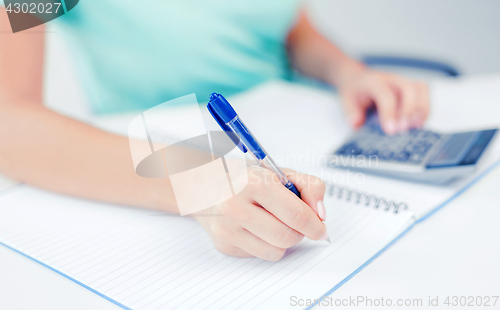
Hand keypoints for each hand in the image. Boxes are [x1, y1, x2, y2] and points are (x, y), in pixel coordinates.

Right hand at [194, 166, 327, 260]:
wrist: (202, 185)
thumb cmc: (245, 178)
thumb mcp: (277, 171)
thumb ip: (309, 185)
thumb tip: (320, 214)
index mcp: (253, 182)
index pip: (296, 215)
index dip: (315, 225)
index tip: (320, 228)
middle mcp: (235, 206)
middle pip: (287, 237)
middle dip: (299, 233)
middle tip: (296, 222)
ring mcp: (227, 228)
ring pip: (275, 252)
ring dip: (283, 241)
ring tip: (274, 222)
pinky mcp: (223, 245)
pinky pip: (259, 255)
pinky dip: (265, 244)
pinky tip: (255, 227)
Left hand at [336, 66, 428, 133]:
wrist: (358, 78)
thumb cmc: (354, 91)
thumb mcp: (346, 100)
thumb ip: (350, 112)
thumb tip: (356, 123)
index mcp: (374, 82)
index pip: (385, 95)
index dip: (389, 113)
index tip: (390, 131)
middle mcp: (391, 79)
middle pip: (408, 89)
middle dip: (408, 111)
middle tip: (402, 129)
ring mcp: (403, 82)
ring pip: (421, 89)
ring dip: (421, 109)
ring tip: (414, 127)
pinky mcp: (411, 87)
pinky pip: (424, 94)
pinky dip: (424, 109)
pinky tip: (417, 124)